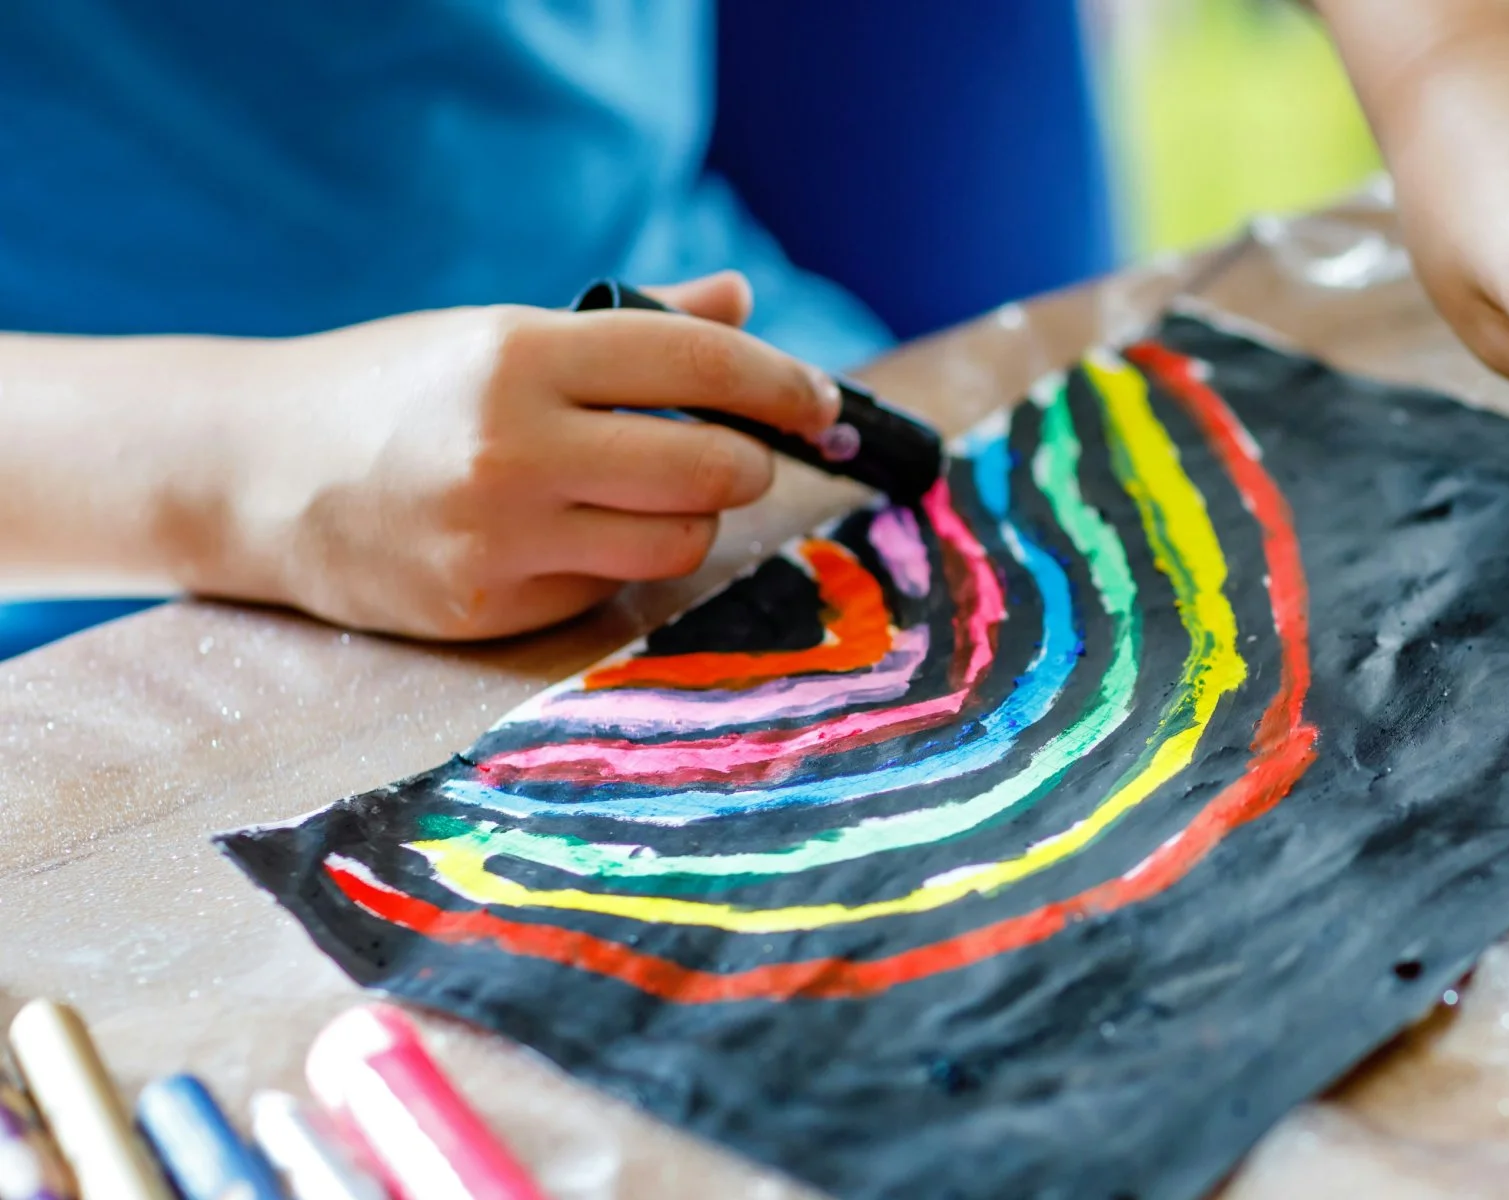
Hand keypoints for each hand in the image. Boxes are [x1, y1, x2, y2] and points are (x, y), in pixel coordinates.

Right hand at [201, 271, 838, 638]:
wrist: (252, 473)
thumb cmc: (396, 388)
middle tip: (736, 452)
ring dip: (688, 516)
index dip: (785, 385)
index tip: (819, 402)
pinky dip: (615, 559)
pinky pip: (611, 586)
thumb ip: (635, 326)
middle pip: (715, 469)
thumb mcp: (503, 332)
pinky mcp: (488, 609)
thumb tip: (741, 302)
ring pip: (679, 540)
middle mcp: (515, 448)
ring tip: (640, 490)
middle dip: (747, 461)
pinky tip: (565, 533)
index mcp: (523, 356)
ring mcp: (500, 539)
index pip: (704, 368)